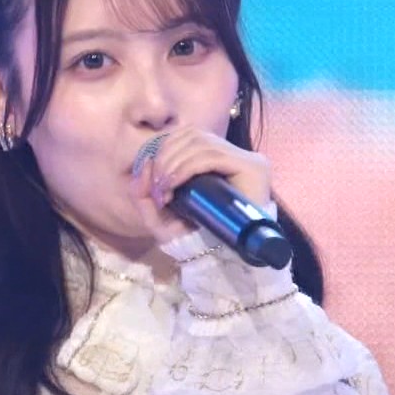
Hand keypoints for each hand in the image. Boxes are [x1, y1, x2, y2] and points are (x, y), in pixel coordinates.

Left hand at [130, 127, 271, 244]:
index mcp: (214, 157)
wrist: (226, 258)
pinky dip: (186, 167)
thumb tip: (143, 167)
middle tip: (156, 186)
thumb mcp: (162, 218)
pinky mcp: (251, 167)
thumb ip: (145, 196)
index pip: (187, 136)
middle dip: (165, 158)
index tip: (152, 178)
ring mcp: (245, 159)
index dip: (165, 149)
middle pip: (191, 136)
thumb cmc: (196, 237)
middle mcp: (233, 153)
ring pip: (199, 143)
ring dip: (173, 163)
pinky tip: (174, 183)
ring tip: (164, 188)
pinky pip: (212, 156)